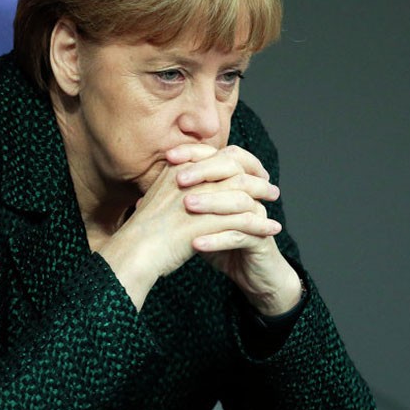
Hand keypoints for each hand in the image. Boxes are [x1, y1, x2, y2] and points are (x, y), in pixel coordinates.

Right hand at [97, 145, 283, 309]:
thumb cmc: (143, 231)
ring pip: (242, 192)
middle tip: (271, 186)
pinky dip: (260, 224)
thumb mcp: (157, 199)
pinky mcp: (206, 223)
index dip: (239, 161)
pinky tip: (271, 230)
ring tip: (275, 205)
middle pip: (233, 168)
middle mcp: (190, 179)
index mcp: (178, 169)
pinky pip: (242, 220)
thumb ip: (175, 187)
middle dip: (256, 176)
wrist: (134, 253)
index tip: (253, 171)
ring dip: (262, 196)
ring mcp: (198, 199)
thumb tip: (191, 184)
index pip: (217, 156)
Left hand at [169, 144, 302, 315]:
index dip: (196, 153)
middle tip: (179, 179)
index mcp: (236, 183)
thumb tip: (145, 200)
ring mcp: (258, 216)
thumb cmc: (223, 243)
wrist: (251, 274)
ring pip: (239, 201)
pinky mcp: (262, 240)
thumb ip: (180, 206)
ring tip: (187, 206)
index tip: (170, 156)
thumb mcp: (200, 222)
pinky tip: (196, 243)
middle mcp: (251, 195)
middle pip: (233, 171)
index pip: (219, 156)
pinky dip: (217, 239)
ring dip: (212, 202)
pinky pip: (241, 235)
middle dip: (204, 172)